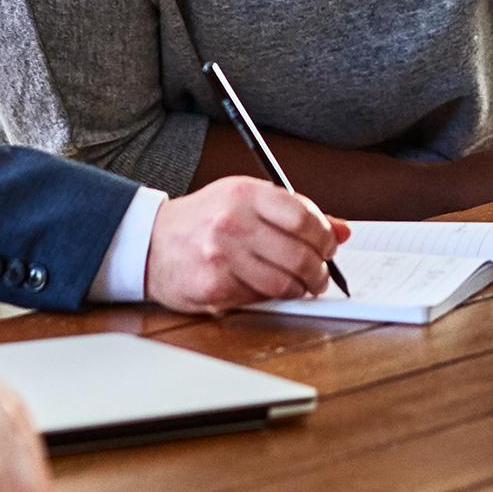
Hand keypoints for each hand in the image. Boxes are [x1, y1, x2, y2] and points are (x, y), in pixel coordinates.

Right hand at [144, 176, 350, 313]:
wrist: (150, 243)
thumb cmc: (204, 220)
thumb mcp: (245, 200)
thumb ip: (294, 213)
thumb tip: (341, 231)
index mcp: (244, 193)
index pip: (302, 216)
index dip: (324, 236)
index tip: (330, 246)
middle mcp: (232, 222)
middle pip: (298, 254)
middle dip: (319, 270)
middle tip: (320, 275)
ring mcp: (222, 256)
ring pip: (283, 283)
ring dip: (300, 289)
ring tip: (301, 286)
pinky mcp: (214, 286)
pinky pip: (259, 298)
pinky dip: (270, 298)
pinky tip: (266, 289)